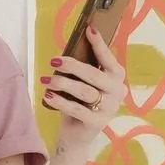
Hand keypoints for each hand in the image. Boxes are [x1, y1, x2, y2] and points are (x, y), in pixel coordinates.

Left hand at [39, 23, 125, 147]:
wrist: (78, 135)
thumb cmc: (80, 103)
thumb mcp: (83, 83)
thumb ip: (83, 69)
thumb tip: (68, 49)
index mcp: (117, 77)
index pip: (109, 59)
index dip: (99, 44)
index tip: (89, 29)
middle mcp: (118, 92)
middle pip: (93, 74)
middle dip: (72, 65)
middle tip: (53, 61)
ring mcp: (109, 108)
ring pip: (84, 91)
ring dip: (62, 83)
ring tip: (45, 80)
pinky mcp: (97, 123)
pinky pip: (76, 109)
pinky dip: (60, 101)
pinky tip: (48, 95)